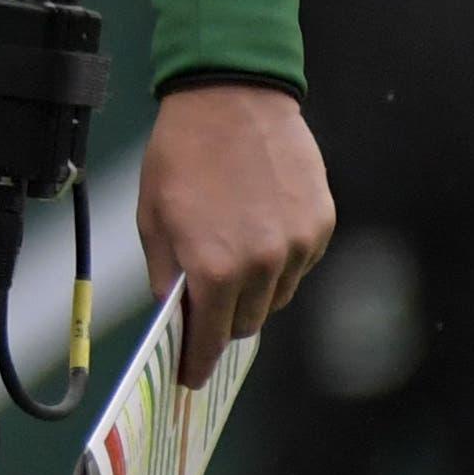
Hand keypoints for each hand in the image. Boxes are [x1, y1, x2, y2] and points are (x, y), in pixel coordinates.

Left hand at [137, 82, 333, 387]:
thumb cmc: (182, 153)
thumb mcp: (153, 216)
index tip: (191, 377)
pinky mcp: (320, 225)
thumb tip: (174, 312)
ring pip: (277, 296)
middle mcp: (261, 265)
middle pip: (247, 323)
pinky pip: (300, 264)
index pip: (210, 338)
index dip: (198, 362)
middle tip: (208, 305)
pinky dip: (281, 261)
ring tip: (232, 252)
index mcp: (213, 267)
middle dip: (224, 320)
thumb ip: (165, 273)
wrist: (231, 97)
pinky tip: (260, 229)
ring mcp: (297, 246)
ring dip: (255, 290)